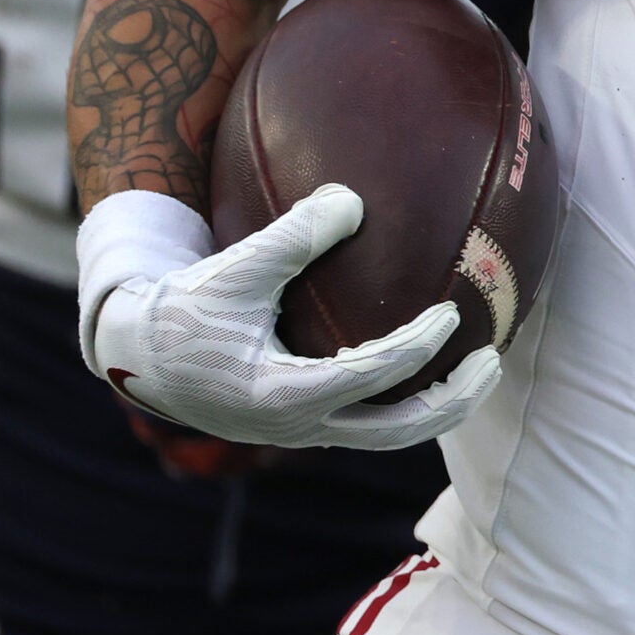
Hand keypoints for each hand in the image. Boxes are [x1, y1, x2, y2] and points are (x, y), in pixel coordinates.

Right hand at [78, 183, 500, 451]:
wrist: (141, 355)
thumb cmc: (185, 308)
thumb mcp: (235, 267)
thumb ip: (293, 235)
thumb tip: (353, 198)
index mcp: (282, 395)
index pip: (369, 377)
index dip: (417, 347)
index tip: (449, 313)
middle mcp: (299, 425)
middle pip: (396, 434)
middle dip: (451, 403)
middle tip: (492, 363)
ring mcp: (303, 430)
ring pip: (388, 435)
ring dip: (438, 408)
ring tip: (482, 367)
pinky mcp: (304, 420)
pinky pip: (370, 417)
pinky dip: (407, 396)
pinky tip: (434, 357)